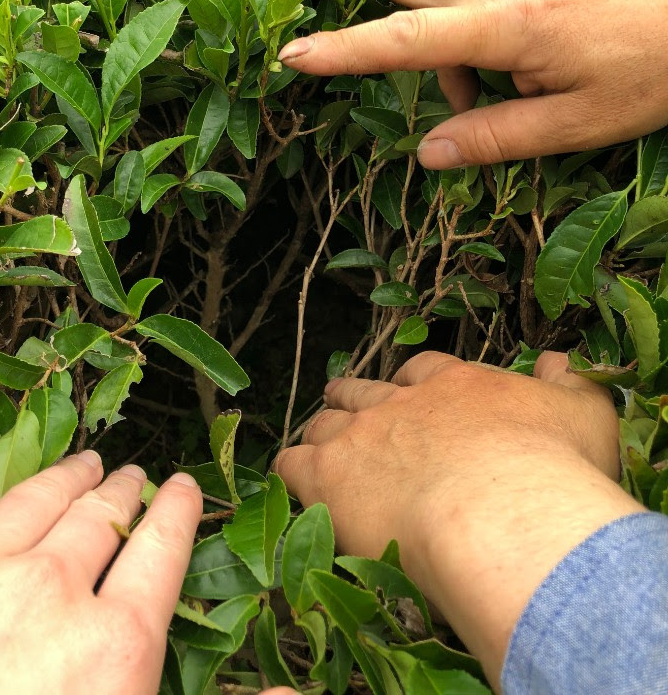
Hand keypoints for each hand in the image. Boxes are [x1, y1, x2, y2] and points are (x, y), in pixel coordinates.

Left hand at [0, 425, 203, 694]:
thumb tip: (291, 690)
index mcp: (113, 645)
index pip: (162, 552)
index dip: (177, 512)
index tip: (184, 488)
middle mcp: (50, 589)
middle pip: (101, 520)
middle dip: (123, 493)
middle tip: (131, 477)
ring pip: (35, 498)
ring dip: (66, 476)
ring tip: (84, 463)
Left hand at [274, 351, 641, 691]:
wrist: (502, 514)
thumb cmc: (551, 471)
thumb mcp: (585, 415)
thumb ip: (571, 384)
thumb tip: (557, 361)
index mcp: (455, 385)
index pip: (422, 371)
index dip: (412, 385)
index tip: (412, 398)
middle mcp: (401, 402)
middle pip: (364, 391)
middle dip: (356, 400)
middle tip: (354, 415)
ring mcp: (360, 434)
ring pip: (325, 424)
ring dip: (323, 435)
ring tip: (320, 451)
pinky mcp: (327, 475)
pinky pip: (291, 464)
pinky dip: (290, 471)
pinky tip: (293, 483)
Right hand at [278, 0, 667, 167]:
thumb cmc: (655, 71)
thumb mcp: (578, 124)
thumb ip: (496, 137)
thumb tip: (428, 154)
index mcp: (510, 26)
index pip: (407, 42)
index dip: (344, 51)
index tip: (292, 52)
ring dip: (438, 41)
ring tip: (479, 100)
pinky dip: (476, 32)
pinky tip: (517, 64)